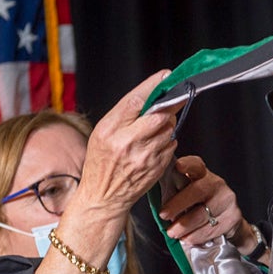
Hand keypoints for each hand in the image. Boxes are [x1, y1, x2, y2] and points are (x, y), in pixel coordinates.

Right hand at [75, 70, 180, 220]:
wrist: (103, 197)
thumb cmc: (101, 163)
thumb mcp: (101, 134)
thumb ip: (123, 116)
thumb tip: (150, 98)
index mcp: (109, 130)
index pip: (135, 101)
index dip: (154, 86)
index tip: (166, 76)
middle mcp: (127, 143)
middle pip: (159, 115)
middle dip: (166, 108)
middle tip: (165, 106)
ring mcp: (144, 157)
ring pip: (168, 129)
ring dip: (167, 126)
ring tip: (153, 132)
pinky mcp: (156, 168)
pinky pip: (171, 145)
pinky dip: (167, 141)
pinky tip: (154, 146)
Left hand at [159, 155, 256, 249]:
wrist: (226, 221)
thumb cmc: (198, 205)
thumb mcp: (186, 193)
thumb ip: (173, 191)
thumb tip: (151, 193)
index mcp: (202, 174)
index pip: (195, 165)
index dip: (188, 164)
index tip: (178, 166)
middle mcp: (216, 183)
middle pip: (197, 191)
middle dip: (177, 205)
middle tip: (164, 216)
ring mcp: (227, 200)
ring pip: (203, 215)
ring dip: (184, 226)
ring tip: (172, 233)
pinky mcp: (233, 217)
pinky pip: (211, 229)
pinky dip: (196, 236)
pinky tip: (188, 238)